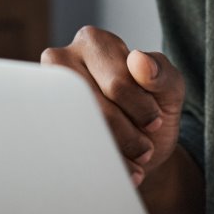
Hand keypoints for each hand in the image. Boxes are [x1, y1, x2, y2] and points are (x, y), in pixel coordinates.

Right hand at [39, 26, 185, 187]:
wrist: (139, 149)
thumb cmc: (151, 109)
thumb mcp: (169, 89)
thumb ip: (162, 72)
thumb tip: (139, 60)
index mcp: (94, 42)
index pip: (117, 82)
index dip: (141, 109)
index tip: (155, 121)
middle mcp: (62, 60)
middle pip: (96, 107)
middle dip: (127, 135)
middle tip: (145, 149)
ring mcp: (47, 94)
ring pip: (79, 130)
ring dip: (113, 153)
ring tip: (133, 161)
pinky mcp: (43, 126)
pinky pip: (67, 148)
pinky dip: (97, 165)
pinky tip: (117, 171)